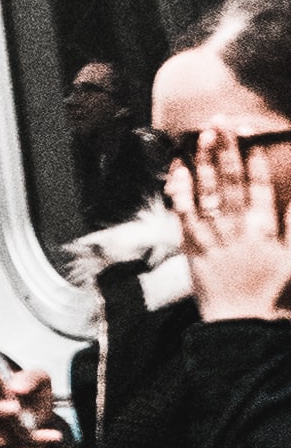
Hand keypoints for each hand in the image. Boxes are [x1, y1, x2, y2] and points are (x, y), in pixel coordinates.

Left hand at [172, 129, 290, 322]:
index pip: (262, 188)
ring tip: (200, 135)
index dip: (255, 162)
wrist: (241, 326)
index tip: (250, 139)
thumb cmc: (271, 296)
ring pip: (207, 191)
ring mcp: (214, 236)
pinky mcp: (192, 247)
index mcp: (267, 230)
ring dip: (203, 161)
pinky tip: (176, 170)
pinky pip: (183, 213)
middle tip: (221, 122)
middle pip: (232, 182)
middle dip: (226, 149)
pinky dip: (180, 190)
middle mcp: (239, 228)